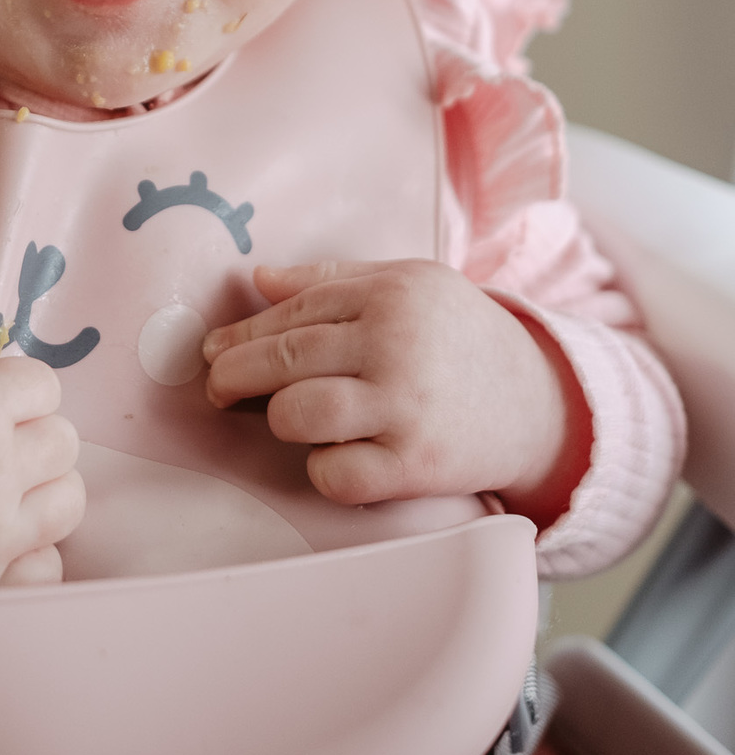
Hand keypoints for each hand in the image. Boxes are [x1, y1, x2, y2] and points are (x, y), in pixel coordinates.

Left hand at [203, 260, 590, 524]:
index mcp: (391, 293)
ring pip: (298, 414)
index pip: (293, 311)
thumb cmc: (461, 337)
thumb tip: (256, 279)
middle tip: (216, 388)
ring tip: (287, 417)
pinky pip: (335, 475)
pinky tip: (334, 458)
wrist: (541, 403)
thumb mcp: (410, 285)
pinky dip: (323, 471)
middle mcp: (396, 345)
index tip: (213, 350)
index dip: (242, 332)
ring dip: (280, 419)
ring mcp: (406, 408)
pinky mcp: (417, 467)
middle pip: (283, 360)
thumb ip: (332, 280)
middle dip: (234, 375)